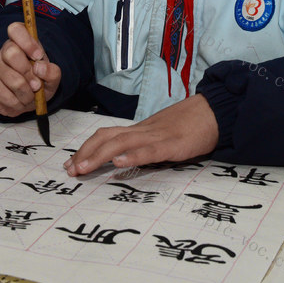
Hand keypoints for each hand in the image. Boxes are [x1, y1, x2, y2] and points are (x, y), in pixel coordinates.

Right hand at [0, 22, 60, 116]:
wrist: (25, 100)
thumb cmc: (38, 81)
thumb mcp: (51, 77)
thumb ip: (53, 71)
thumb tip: (39, 68)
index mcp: (20, 43)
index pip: (15, 29)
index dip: (27, 41)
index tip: (38, 56)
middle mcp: (5, 52)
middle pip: (11, 53)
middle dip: (28, 72)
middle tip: (37, 83)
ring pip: (14, 80)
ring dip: (28, 93)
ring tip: (31, 94)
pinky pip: (9, 98)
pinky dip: (20, 104)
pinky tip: (21, 101)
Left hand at [63, 94, 218, 176]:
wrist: (213, 111)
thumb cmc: (188, 125)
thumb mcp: (160, 135)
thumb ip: (143, 144)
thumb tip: (124, 158)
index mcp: (138, 130)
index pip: (105, 136)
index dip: (86, 148)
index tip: (71, 163)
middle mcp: (142, 131)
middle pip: (105, 138)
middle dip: (85, 154)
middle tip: (70, 171)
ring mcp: (156, 137)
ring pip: (121, 143)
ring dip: (99, 156)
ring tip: (83, 169)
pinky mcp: (172, 145)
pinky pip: (149, 151)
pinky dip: (132, 156)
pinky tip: (119, 163)